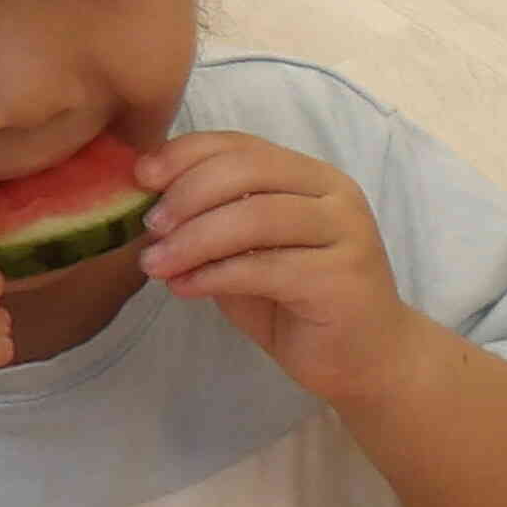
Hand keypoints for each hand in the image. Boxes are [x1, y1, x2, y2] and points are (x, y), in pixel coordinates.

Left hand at [128, 133, 422, 404]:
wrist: (365, 361)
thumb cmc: (299, 305)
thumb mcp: (248, 254)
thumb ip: (216, 223)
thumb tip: (150, 201)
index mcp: (312, 177)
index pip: (243, 145)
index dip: (187, 154)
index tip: (141, 179)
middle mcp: (335, 195)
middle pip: (248, 171)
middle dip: (187, 195)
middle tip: (149, 228)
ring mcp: (346, 234)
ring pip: (255, 217)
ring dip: (193, 239)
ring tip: (155, 265)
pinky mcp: (342, 279)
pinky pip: (264, 267)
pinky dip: (213, 276)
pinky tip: (183, 289)